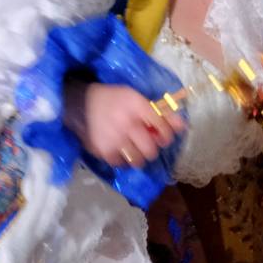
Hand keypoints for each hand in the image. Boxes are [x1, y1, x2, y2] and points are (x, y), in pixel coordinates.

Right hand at [62, 80, 184, 168]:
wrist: (80, 102)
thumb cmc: (112, 99)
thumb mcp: (136, 98)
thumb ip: (160, 113)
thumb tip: (182, 126)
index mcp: (136, 106)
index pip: (161, 126)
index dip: (166, 135)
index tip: (163, 136)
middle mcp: (125, 123)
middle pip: (150, 150)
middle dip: (151, 149)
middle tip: (146, 144)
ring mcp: (112, 139)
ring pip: (137, 160)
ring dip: (138, 156)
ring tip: (132, 149)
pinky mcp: (101, 150)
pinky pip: (120, 164)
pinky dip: (122, 159)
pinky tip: (118, 150)